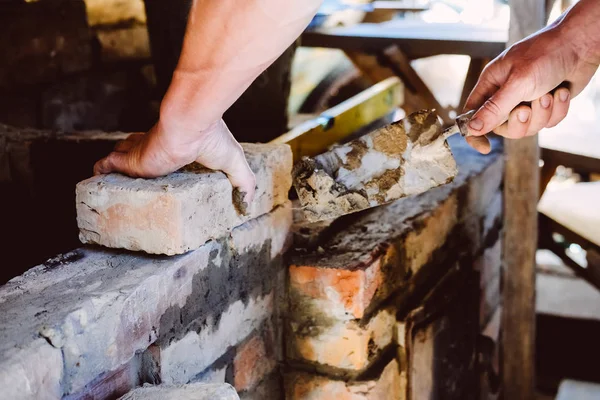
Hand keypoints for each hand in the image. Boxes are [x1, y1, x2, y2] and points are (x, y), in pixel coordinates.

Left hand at [94, 118, 255, 201]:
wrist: (191, 124)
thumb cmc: (212, 138)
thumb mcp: (235, 163)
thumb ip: (244, 183)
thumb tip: (248, 206)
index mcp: (181, 147)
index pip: (168, 149)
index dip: (161, 156)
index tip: (159, 169)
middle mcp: (158, 147)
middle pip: (141, 151)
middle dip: (134, 159)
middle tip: (130, 177)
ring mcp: (143, 153)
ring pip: (123, 156)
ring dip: (115, 165)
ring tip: (109, 180)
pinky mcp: (132, 160)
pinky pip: (109, 165)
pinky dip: (101, 171)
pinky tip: (95, 177)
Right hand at [464, 20, 598, 150]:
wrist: (582, 44)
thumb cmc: (545, 54)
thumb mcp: (517, 84)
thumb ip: (494, 108)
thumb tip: (472, 128)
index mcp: (491, 84)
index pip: (473, 114)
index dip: (475, 133)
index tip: (485, 148)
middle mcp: (506, 94)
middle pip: (502, 127)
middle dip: (519, 122)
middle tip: (526, 110)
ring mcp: (526, 100)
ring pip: (528, 127)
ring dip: (542, 114)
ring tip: (548, 94)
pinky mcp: (546, 105)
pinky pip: (547, 122)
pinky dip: (557, 110)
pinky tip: (560, 91)